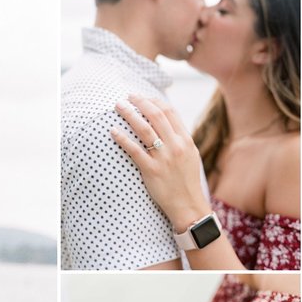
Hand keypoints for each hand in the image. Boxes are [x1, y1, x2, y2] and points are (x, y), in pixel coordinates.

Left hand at [110, 94, 210, 230]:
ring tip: (118, 107)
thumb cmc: (186, 182)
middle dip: (140, 102)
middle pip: (156, 116)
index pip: (170, 112)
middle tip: (127, 96)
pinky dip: (123, 139)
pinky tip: (112, 132)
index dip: (154, 101)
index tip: (142, 97)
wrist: (188, 205)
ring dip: (130, 115)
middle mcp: (176, 145)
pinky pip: (135, 150)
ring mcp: (164, 157)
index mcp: (185, 139)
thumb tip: (167, 128)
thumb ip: (179, 141)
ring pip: (145, 129)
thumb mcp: (189, 156)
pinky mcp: (152, 170)